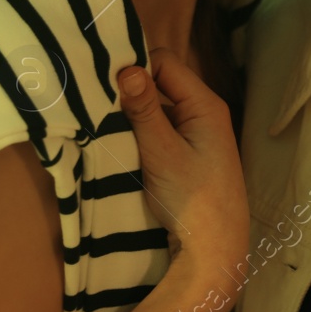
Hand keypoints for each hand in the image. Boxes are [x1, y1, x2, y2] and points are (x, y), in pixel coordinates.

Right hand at [117, 53, 248, 268]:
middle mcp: (204, 113)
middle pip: (161, 83)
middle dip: (131, 90)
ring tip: (102, 121)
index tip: (103, 83)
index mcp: (205, 105)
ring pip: (158, 108)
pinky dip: (141, 132)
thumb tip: (128, 69)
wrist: (214, 249)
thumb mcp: (161, 152)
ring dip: (134, 114)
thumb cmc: (192, 200)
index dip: (135, 67)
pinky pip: (161, 130)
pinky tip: (119, 142)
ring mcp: (197, 134)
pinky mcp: (188, 154)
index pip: (165, 62)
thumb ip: (144, 110)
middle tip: (96, 100)